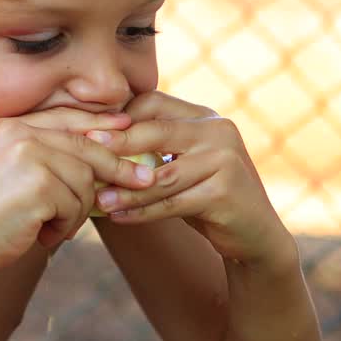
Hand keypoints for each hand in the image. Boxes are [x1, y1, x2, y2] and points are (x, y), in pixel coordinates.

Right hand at [0, 109, 156, 273]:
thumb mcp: (7, 172)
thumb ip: (43, 156)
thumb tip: (99, 152)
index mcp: (8, 125)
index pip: (66, 117)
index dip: (100, 123)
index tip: (126, 129)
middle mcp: (18, 133)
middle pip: (86, 145)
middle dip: (118, 166)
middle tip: (144, 180)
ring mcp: (28, 155)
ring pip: (85, 180)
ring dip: (76, 212)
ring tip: (50, 227)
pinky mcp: (37, 184)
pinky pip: (75, 205)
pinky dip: (65, 227)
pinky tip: (40, 235)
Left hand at [85, 92, 292, 266]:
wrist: (255, 237)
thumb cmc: (207, 198)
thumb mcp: (183, 165)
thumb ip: (154, 148)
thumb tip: (96, 140)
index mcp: (205, 117)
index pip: (154, 103)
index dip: (120, 116)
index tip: (88, 131)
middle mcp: (218, 130)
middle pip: (156, 131)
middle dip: (117, 143)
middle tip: (85, 152)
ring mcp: (225, 159)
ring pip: (162, 174)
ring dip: (126, 188)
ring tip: (97, 198)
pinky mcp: (226, 191)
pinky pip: (173, 202)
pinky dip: (143, 212)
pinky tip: (118, 217)